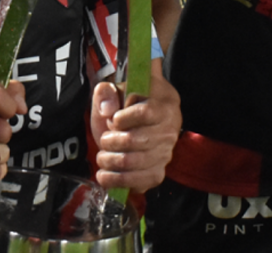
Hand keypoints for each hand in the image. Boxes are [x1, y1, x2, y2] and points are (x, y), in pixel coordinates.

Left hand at [90, 74, 180, 192]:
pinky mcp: (158, 171)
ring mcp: (166, 152)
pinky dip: (120, 181)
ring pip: (138, 163)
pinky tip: (106, 175)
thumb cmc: (125, 103)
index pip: (146, 113)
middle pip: (140, 141)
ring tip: (102, 157)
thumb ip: (106, 93)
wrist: (136, 119)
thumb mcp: (114, 90)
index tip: (112, 119)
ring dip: (112, 162)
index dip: (123, 119)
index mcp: (164, 102)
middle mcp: (170, 129)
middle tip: (104, 140)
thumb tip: (107, 109)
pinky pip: (143, 182)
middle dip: (113, 142)